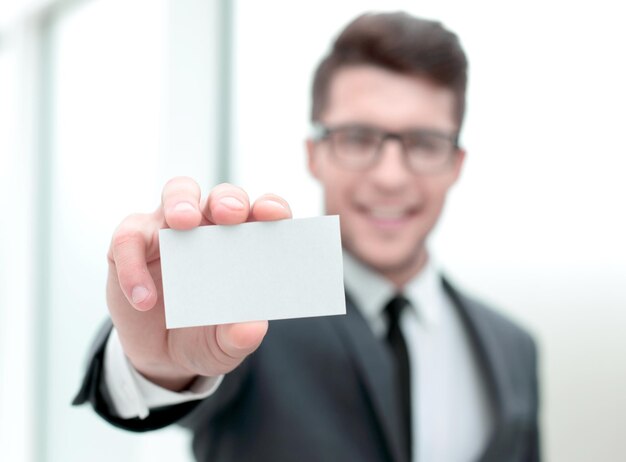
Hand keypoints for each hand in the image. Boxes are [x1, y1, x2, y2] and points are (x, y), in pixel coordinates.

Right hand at [106, 178, 291, 390]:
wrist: (162, 357)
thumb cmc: (205, 336)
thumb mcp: (224, 346)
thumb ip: (239, 337)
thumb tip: (252, 328)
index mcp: (244, 244)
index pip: (264, 214)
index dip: (271, 207)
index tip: (273, 214)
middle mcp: (211, 228)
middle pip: (222, 196)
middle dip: (228, 200)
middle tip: (230, 214)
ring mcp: (171, 230)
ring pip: (178, 193)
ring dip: (181, 202)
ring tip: (183, 223)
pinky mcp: (134, 242)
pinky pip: (129, 237)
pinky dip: (133, 265)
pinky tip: (144, 299)